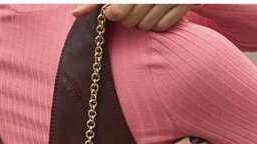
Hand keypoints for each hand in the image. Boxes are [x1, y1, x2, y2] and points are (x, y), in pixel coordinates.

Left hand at [72, 4, 192, 31]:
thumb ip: (96, 1)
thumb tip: (75, 14)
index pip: (118, 10)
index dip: (114, 11)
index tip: (112, 10)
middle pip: (131, 20)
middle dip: (128, 18)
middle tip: (131, 9)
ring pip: (145, 25)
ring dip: (142, 22)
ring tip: (144, 10)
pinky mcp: (181, 6)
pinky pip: (161, 27)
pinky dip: (156, 24)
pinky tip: (156, 13)